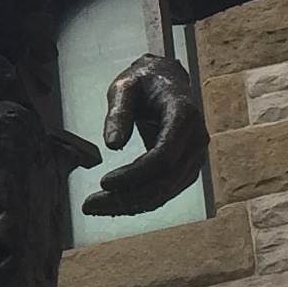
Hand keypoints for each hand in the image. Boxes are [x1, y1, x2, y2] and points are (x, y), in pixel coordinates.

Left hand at [82, 50, 205, 217]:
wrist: (166, 80)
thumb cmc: (144, 82)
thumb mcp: (124, 88)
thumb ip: (118, 113)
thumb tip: (112, 145)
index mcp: (184, 116)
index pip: (164, 157)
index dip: (135, 175)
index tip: (104, 181)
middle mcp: (196, 139)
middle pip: (165, 182)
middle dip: (127, 198)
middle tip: (90, 205)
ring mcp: (195, 156)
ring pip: (166, 192)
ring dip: (131, 205)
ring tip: (97, 206)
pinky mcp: (188, 167)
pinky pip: (166, 191)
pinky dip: (140, 201)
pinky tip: (115, 202)